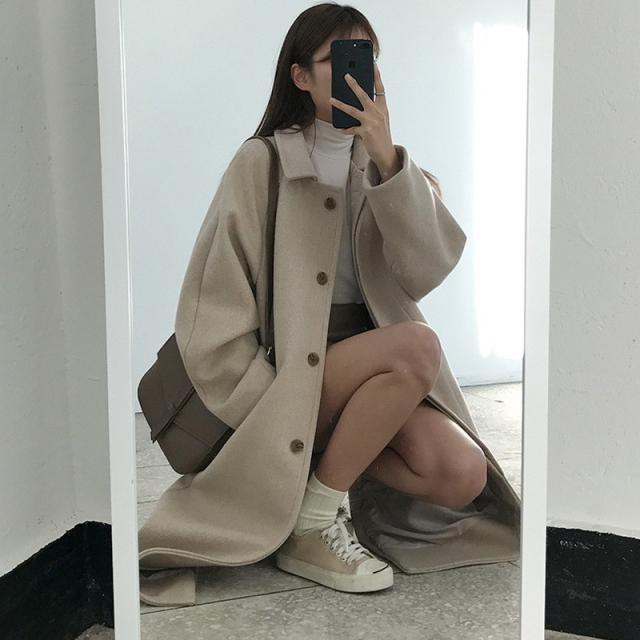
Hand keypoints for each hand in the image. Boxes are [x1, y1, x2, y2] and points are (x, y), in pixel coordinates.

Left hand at [329, 62, 400, 180]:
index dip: (376, 76)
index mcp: (383, 108)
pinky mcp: (366, 132)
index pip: (380, 89)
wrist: (386, 153)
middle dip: (354, 85)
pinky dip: (344, 129)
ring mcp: (372, 122)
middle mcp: (378, 113)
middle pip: (364, 95)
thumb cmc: (381, 135)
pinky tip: (338, 128)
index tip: (373, 64)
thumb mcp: (380, 120)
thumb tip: (358, 102)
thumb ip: (372, 110)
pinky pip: (350, 128)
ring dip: (340, 104)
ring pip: (353, 110)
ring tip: (331, 99)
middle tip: (346, 76)